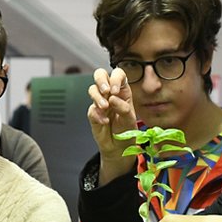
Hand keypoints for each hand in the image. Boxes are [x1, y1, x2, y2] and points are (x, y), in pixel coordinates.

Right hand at [87, 68, 137, 183]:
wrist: (119, 147)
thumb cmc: (127, 130)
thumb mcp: (130, 119)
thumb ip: (123, 107)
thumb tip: (112, 98)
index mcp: (122, 90)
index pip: (118, 74)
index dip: (115, 78)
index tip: (115, 91)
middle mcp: (110, 93)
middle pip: (100, 75)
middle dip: (101, 80)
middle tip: (105, 91)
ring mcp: (100, 102)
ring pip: (92, 89)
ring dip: (98, 97)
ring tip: (105, 108)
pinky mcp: (93, 112)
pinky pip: (91, 109)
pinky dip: (97, 115)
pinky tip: (104, 122)